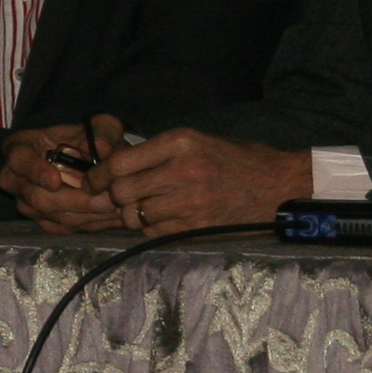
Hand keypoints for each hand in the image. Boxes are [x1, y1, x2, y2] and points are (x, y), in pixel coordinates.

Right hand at [0, 115, 134, 234]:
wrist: (86, 159)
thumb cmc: (84, 138)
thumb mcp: (97, 125)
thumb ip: (101, 131)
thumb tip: (102, 148)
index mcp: (19, 147)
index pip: (19, 160)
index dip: (35, 171)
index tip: (55, 180)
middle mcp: (15, 179)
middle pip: (37, 197)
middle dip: (73, 200)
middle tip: (103, 199)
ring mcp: (27, 204)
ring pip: (52, 215)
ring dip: (84, 214)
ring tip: (114, 207)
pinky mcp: (42, 221)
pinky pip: (62, 228)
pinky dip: (88, 223)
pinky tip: (111, 217)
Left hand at [99, 129, 311, 236]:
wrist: (278, 186)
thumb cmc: (236, 160)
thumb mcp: (197, 141)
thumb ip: (158, 151)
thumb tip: (114, 164)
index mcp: (180, 143)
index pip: (121, 162)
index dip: (99, 174)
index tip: (93, 180)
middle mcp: (182, 171)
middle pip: (122, 191)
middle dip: (113, 196)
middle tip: (115, 197)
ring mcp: (190, 202)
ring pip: (135, 215)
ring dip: (132, 214)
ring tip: (143, 207)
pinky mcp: (196, 227)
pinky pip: (154, 231)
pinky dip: (150, 227)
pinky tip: (163, 218)